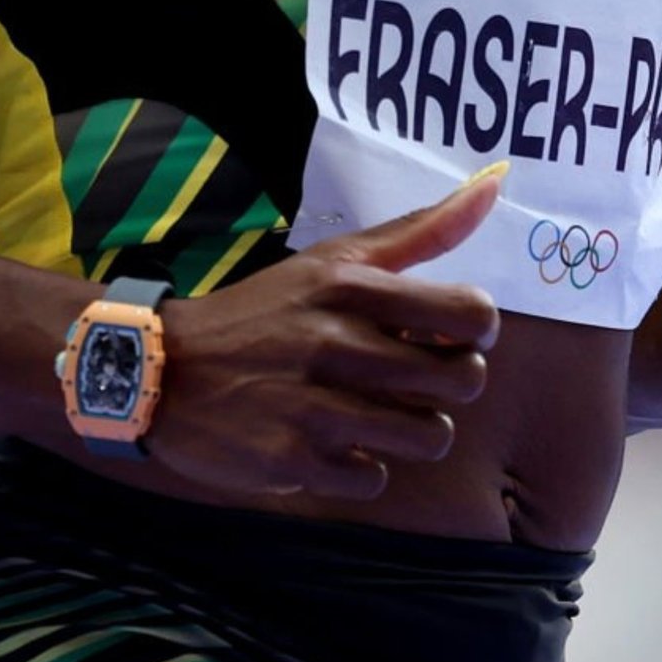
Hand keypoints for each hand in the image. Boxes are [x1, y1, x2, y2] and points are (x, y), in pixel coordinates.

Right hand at [144, 169, 502, 501]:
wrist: (165, 370)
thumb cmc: (265, 311)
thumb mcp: (333, 260)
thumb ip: (419, 231)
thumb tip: (497, 182)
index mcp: (350, 288)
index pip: (471, 313)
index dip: (476, 328)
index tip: (449, 333)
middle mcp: (337, 345)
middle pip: (461, 381)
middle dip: (450, 382)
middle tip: (413, 375)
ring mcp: (315, 408)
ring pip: (429, 436)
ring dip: (412, 427)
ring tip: (379, 410)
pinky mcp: (295, 462)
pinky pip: (375, 478)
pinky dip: (361, 465)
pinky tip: (332, 440)